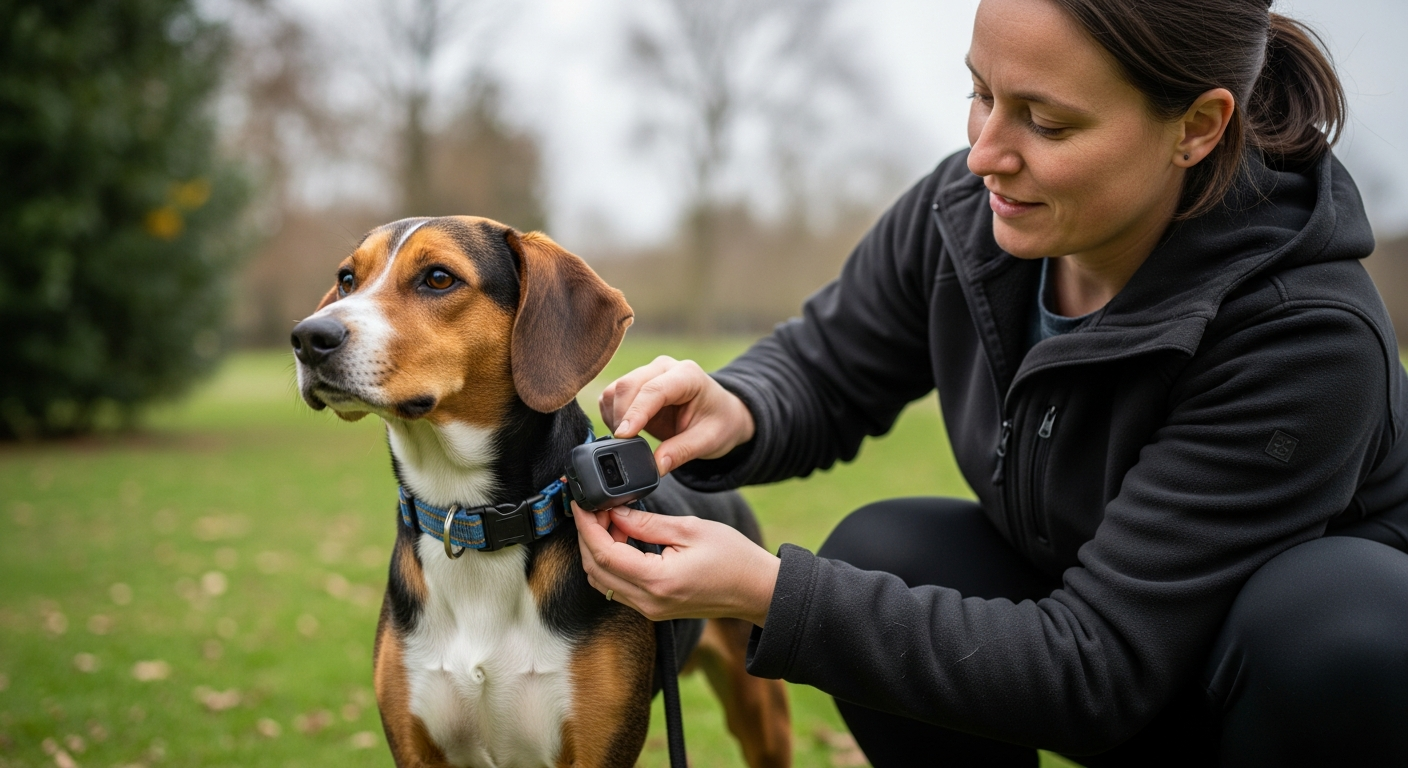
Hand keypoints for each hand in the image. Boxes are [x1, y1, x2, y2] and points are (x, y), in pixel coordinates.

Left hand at [573, 502, 779, 626]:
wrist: (757, 590)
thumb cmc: (734, 558)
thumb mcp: (690, 529)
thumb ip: (647, 523)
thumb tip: (615, 512)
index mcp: (658, 580)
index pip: (604, 554)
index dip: (586, 526)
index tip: (580, 503)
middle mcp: (648, 601)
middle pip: (596, 569)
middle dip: (588, 535)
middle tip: (595, 508)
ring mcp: (649, 609)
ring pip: (602, 581)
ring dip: (598, 550)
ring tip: (611, 520)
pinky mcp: (653, 608)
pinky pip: (617, 587)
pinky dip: (611, 562)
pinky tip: (623, 539)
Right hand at [597, 356, 754, 473]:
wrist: (722, 414)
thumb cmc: (719, 423)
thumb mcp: (708, 441)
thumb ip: (681, 452)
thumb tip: (655, 467)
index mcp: (687, 375)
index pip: (653, 390)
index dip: (635, 412)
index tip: (623, 435)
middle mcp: (664, 368)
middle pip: (628, 385)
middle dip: (621, 418)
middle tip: (626, 448)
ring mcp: (647, 373)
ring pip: (615, 390)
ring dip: (614, 417)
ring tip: (630, 441)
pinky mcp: (636, 384)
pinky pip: (612, 397)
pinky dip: (612, 416)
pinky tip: (627, 431)